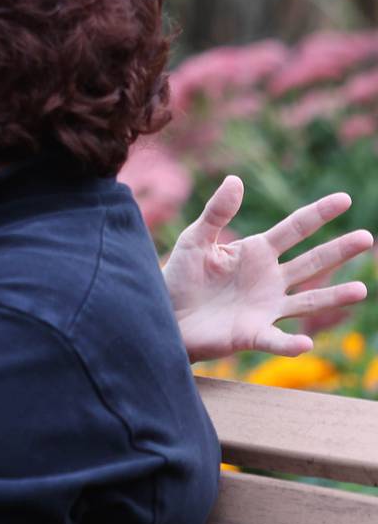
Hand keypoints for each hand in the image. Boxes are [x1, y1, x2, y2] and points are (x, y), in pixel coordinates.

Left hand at [163, 176, 371, 362]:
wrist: (166, 314)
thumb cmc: (181, 276)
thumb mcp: (195, 240)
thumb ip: (216, 213)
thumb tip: (236, 179)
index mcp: (256, 251)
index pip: (294, 229)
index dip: (318, 214)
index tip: (344, 199)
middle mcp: (269, 279)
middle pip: (311, 262)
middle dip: (338, 250)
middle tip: (366, 237)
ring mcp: (265, 307)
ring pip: (307, 302)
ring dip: (333, 296)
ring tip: (360, 290)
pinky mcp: (252, 334)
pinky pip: (275, 340)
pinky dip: (290, 344)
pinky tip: (305, 344)